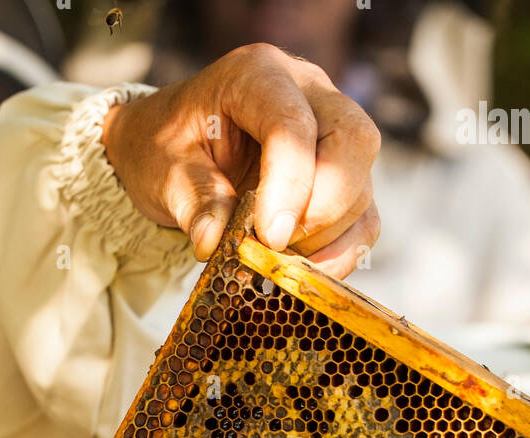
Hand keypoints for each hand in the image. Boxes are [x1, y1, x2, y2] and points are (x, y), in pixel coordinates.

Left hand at [101, 43, 380, 278]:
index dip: (290, 185)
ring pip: (363, 186)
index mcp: (258, 75)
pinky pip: (365, 220)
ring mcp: (332, 134)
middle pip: (354, 142)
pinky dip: (341, 253)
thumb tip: (214, 243)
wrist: (170, 149)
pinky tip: (301, 270)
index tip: (268, 237)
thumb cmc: (165, 147)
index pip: (294, 124)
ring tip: (274, 257)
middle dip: (323, 207)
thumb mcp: (165, 169)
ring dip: (326, 236)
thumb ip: (193, 201)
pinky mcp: (342, 178)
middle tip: (274, 243)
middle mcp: (309, 93)